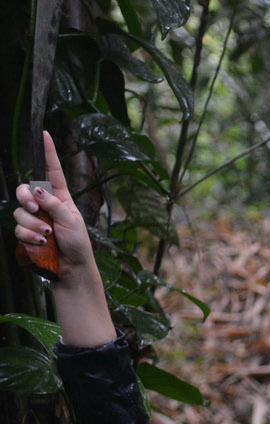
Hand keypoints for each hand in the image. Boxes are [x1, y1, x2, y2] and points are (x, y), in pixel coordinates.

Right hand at [13, 132, 95, 280]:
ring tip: (48, 235)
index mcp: (60, 198)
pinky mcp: (26, 233)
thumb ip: (54, 204)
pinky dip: (29, 236)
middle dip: (25, 197)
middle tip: (34, 209)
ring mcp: (33, 219)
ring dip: (32, 224)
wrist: (71, 268)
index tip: (45, 134)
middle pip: (23, 189)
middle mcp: (44, 205)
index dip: (48, 153)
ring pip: (19, 211)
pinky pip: (17, 228)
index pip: (52, 171)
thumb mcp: (71, 221)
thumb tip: (36, 191)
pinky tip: (41, 243)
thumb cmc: (77, 244)